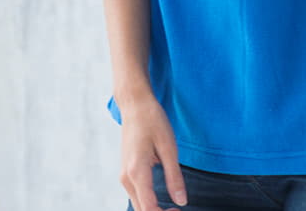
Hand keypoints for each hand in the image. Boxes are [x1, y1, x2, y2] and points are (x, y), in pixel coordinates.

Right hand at [118, 93, 187, 210]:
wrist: (135, 105)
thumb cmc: (153, 121)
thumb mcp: (169, 147)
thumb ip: (174, 177)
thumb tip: (181, 202)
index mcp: (137, 172)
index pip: (148, 209)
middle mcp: (126, 178)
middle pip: (140, 210)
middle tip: (178, 210)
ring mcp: (124, 176)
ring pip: (137, 205)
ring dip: (153, 210)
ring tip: (173, 207)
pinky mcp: (126, 172)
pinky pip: (136, 195)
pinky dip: (148, 202)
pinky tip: (162, 198)